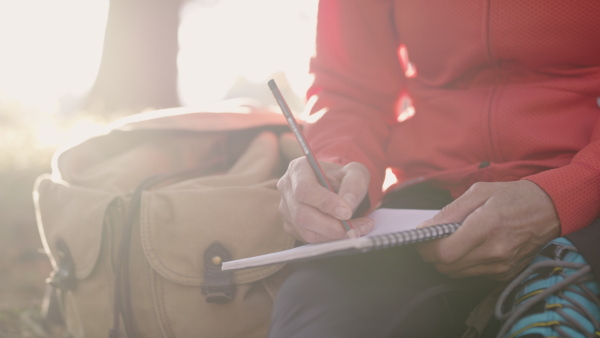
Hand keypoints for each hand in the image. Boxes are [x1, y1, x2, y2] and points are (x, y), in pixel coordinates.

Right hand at [277, 158, 373, 242]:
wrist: (335, 187)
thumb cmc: (343, 177)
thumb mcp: (355, 172)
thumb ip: (354, 186)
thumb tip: (348, 207)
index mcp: (298, 169)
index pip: (305, 189)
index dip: (325, 203)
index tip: (347, 213)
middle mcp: (287, 188)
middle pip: (302, 214)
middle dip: (331, 226)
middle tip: (356, 229)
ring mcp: (285, 209)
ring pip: (306, 231)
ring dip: (333, 235)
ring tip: (357, 230)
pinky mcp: (290, 226)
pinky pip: (308, 239)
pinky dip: (329, 240)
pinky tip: (345, 233)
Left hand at [416, 180, 559, 280]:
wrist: (549, 209)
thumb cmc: (512, 196)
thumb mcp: (478, 192)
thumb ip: (450, 211)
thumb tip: (427, 228)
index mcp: (486, 226)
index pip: (445, 252)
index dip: (427, 248)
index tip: (422, 239)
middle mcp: (495, 251)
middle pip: (447, 266)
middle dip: (434, 254)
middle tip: (434, 239)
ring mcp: (502, 266)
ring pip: (457, 273)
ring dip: (448, 260)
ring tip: (455, 240)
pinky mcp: (505, 274)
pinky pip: (473, 274)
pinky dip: (465, 263)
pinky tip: (473, 247)